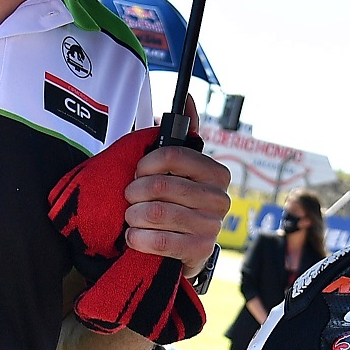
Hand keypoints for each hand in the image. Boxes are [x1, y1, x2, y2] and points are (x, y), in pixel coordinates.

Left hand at [124, 144, 230, 274]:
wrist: (186, 250)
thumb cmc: (178, 203)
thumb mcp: (181, 170)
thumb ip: (184, 137)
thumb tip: (188, 99)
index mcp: (216, 173)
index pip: (174, 155)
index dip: (146, 163)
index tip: (138, 172)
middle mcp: (219, 198)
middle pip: (161, 185)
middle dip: (135, 192)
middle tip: (130, 198)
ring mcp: (212, 226)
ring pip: (157, 213)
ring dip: (134, 215)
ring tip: (131, 217)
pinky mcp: (200, 250)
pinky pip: (160, 240)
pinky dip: (138, 238)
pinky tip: (134, 236)